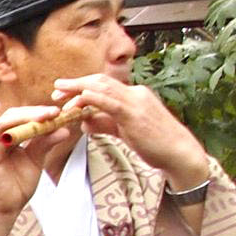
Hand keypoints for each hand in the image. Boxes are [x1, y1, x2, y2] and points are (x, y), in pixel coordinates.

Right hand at [0, 103, 69, 235]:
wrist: (7, 207)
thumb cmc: (18, 184)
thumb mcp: (36, 160)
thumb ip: (45, 143)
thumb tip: (64, 129)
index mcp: (9, 138)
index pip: (23, 119)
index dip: (39, 113)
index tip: (59, 112)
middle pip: (14, 117)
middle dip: (35, 113)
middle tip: (54, 112)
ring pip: (4, 123)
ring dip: (24, 116)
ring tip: (44, 115)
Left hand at [50, 75, 211, 190]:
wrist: (179, 153)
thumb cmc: (154, 144)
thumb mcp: (125, 131)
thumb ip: (105, 124)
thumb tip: (84, 122)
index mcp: (134, 95)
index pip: (104, 84)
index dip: (82, 85)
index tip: (64, 91)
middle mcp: (135, 94)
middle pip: (101, 82)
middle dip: (76, 84)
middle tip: (56, 89)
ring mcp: (137, 103)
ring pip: (104, 89)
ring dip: (79, 89)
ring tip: (61, 93)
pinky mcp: (136, 115)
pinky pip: (112, 103)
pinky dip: (96, 98)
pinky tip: (82, 96)